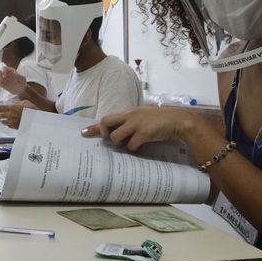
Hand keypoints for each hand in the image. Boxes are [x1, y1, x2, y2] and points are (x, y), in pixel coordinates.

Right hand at [0, 67, 27, 95]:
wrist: (21, 90)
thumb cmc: (22, 83)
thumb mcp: (23, 79)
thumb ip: (19, 77)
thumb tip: (15, 74)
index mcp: (10, 71)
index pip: (5, 68)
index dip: (3, 71)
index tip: (4, 76)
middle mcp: (5, 74)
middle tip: (0, 80)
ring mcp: (2, 79)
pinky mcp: (1, 84)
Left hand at [0, 101, 36, 128]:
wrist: (36, 119)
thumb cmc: (32, 109)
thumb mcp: (25, 102)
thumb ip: (17, 103)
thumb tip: (12, 104)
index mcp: (12, 108)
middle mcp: (10, 115)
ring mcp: (12, 121)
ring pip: (3, 121)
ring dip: (0, 120)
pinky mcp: (15, 126)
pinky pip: (8, 125)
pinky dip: (6, 124)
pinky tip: (6, 123)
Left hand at [81, 106, 196, 151]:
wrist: (178, 120)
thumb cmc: (160, 120)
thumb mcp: (143, 116)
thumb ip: (131, 122)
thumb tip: (119, 132)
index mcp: (129, 112)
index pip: (107, 118)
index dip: (94, 127)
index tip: (83, 133)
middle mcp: (130, 115)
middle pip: (105, 122)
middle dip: (104, 133)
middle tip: (112, 139)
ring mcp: (137, 124)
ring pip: (115, 136)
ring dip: (120, 143)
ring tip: (129, 143)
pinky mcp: (144, 133)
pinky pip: (131, 145)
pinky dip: (133, 149)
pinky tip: (140, 147)